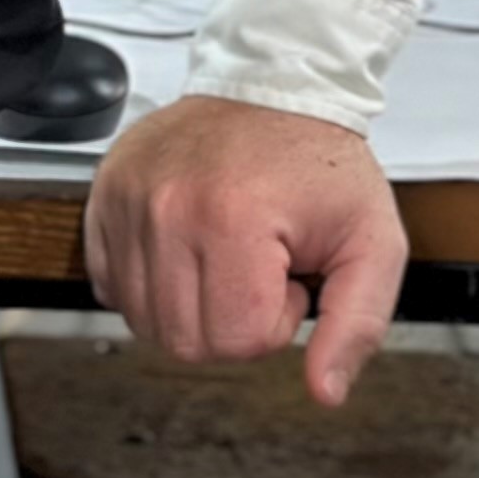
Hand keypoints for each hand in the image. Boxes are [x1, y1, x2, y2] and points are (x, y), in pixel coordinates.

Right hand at [86, 95, 404, 404]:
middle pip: (186, 342)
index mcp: (234, 219)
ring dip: (190, 304)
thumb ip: (358, 324)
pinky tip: (185, 250)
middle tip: (260, 265)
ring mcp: (129, 199)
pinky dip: (148, 283)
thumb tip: (324, 391)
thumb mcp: (372, 241)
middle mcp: (169, 209)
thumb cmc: (322, 163)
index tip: (291, 271)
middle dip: (232, 319)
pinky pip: (110, 285)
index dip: (278, 319)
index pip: (239, 341)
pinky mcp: (106, 194)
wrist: (276, 86)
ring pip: (144, 322)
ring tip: (226, 253)